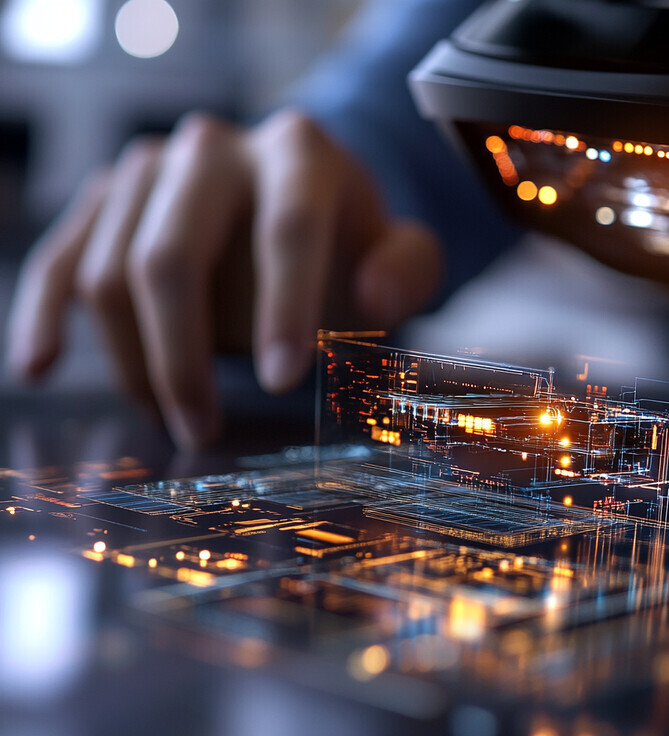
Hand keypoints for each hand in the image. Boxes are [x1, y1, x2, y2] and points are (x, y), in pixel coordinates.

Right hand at [5, 110, 441, 448]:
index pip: (287, 230)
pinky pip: (60, 260)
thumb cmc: (346, 244)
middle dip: (183, 359)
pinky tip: (41, 367)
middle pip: (169, 258)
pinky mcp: (104, 202)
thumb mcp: (397, 255)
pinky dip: (45, 315)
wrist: (291, 203)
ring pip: (109, 273)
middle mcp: (211, 150)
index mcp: (296, 153)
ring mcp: (146, 171)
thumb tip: (375, 299)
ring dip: (134, 362)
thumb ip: (406, 270)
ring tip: (172, 417)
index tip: (286, 383)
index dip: (285, 308)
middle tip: (202, 432)